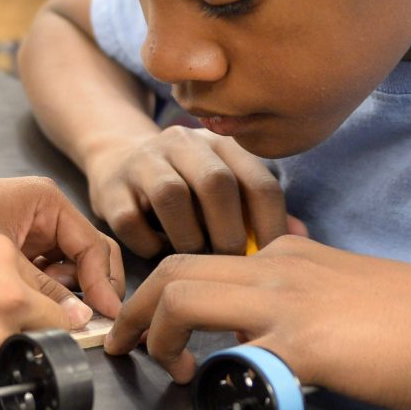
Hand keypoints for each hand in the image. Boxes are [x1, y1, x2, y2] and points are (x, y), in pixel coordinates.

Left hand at [0, 176, 125, 317]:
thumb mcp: (1, 253)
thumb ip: (42, 284)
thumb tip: (78, 315)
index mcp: (47, 202)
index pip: (92, 244)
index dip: (103, 281)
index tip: (106, 310)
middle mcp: (49, 215)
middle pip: (92, 254)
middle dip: (95, 285)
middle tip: (92, 316)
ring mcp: (39, 233)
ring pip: (75, 267)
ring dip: (71, 290)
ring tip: (49, 300)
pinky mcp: (27, 251)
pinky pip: (53, 274)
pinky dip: (52, 290)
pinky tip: (35, 299)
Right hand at [83, 128, 287, 258]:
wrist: (119, 160)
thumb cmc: (187, 187)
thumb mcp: (226, 190)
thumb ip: (261, 213)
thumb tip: (300, 240)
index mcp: (223, 144)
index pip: (259, 181)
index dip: (271, 226)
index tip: (272, 262)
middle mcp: (184, 143)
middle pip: (216, 183)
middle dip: (228, 233)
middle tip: (230, 266)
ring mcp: (144, 161)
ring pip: (171, 196)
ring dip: (188, 238)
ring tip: (195, 260)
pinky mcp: (110, 186)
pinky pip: (131, 220)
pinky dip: (148, 244)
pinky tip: (159, 251)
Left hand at [103, 234, 410, 409]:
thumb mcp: (357, 288)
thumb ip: (314, 295)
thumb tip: (288, 322)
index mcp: (291, 253)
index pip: (204, 258)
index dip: (163, 292)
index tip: (150, 324)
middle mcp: (281, 267)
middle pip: (174, 269)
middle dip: (133, 309)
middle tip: (119, 345)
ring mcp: (289, 303)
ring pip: (184, 297)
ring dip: (155, 336)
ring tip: (164, 371)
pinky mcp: (304, 346)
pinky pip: (235, 359)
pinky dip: (218, 380)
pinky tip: (224, 398)